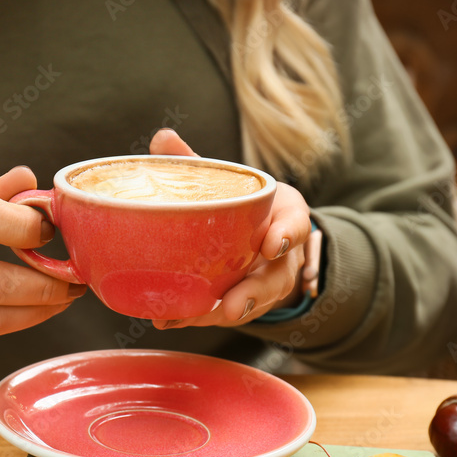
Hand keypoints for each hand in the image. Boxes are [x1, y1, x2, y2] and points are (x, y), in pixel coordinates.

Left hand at [148, 129, 311, 328]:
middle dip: (253, 295)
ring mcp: (265, 284)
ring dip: (218, 315)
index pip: (295, 225)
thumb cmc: (244, 207)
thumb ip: (198, 162)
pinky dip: (197, 318)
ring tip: (187, 319)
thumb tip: (161, 137)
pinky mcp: (244, 302)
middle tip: (232, 306)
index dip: (286, 235)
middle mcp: (281, 257)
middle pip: (274, 279)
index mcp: (285, 218)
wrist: (265, 236)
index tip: (272, 244)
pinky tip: (169, 319)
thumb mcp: (231, 182)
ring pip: (250, 304)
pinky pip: (224, 314)